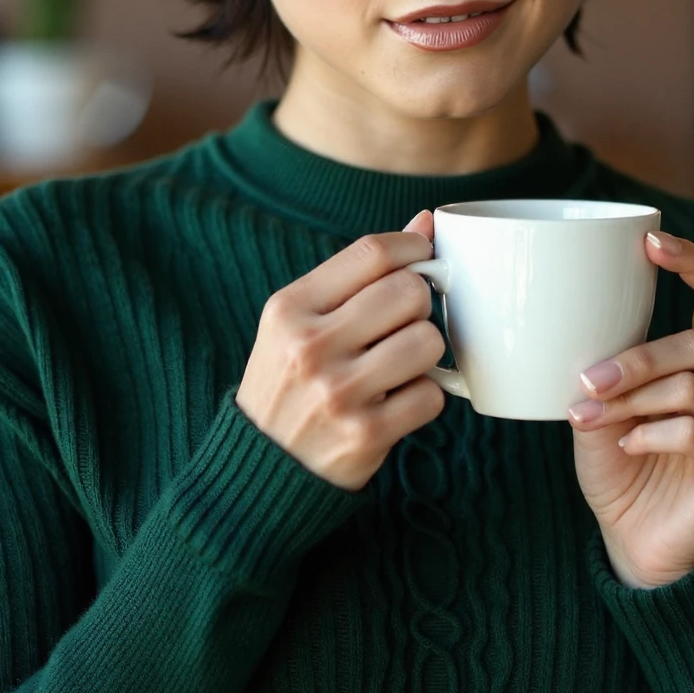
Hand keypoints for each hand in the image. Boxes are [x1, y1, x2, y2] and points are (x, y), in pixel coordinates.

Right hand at [236, 210, 444, 491]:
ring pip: (428, 341)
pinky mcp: (366, 435)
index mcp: (289, 307)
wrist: (261, 470)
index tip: (424, 257)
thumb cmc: (290, 380)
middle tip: (403, 322)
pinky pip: (432, 394)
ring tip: (401, 363)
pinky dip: (425, 396)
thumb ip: (360, 272)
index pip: (372, 252)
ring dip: (426, 352)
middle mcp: (309, 346)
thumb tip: (424, 222)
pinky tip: (398, 400)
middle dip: (419, 303)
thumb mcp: (301, 320)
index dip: (413, 247)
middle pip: (409, 292)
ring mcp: (337, 392)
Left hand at [566, 231, 693, 588]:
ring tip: (593, 417)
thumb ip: (602, 367)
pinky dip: (649, 434)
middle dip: (635, 359)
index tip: (652, 241)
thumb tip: (576, 328)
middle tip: (588, 379)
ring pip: (692, 387)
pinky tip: (626, 446)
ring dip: (634, 400)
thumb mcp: (599, 405)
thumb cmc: (617, 465)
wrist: (632, 540)